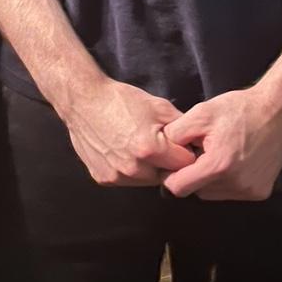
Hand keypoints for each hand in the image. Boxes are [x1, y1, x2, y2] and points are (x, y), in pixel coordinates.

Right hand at [62, 77, 196, 185]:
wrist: (83, 100)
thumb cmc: (121, 100)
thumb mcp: (158, 105)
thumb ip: (182, 126)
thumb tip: (198, 141)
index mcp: (150, 149)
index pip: (185, 163)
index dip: (185, 152)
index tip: (179, 144)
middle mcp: (134, 168)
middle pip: (167, 175)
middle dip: (167, 163)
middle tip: (158, 145)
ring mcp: (117, 176)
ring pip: (147, 181)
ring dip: (148, 169)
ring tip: (138, 146)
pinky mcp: (104, 179)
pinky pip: (127, 180)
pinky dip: (129, 169)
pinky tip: (122, 150)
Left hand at [160, 86, 281, 200]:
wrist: (276, 111)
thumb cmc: (237, 110)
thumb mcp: (200, 113)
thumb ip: (176, 134)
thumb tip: (161, 151)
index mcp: (218, 165)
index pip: (179, 187)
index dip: (170, 175)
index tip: (173, 162)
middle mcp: (236, 184)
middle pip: (197, 191)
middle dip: (193, 174)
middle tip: (200, 150)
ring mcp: (251, 191)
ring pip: (213, 194)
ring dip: (209, 179)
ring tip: (217, 152)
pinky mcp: (261, 193)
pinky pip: (232, 193)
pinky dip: (226, 181)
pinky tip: (232, 159)